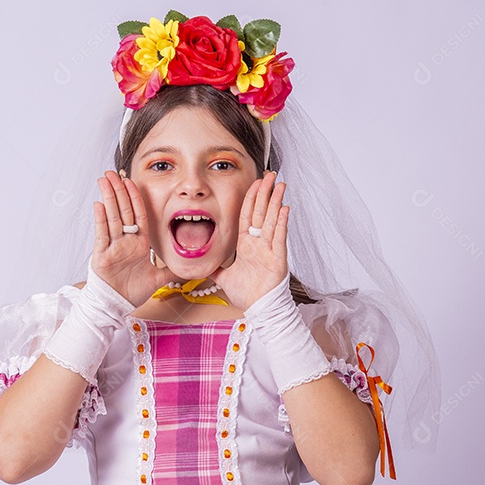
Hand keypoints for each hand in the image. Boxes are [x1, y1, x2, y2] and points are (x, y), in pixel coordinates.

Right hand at [91, 170, 170, 306]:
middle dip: (119, 190)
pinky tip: (99, 204)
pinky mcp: (102, 255)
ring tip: (104, 179)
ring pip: (111, 217)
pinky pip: (102, 234)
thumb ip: (173, 271)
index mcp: (139, 243)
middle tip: (114, 172)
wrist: (116, 306)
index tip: (132, 181)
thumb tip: (192, 268)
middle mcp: (125, 241)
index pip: (139, 215)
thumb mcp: (159, 279)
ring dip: (109, 197)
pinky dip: (101, 220)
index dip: (136, 198)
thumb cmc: (133, 291)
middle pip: (123, 211)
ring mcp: (113, 246)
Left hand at [209, 171, 289, 311]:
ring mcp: (269, 249)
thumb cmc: (246, 294)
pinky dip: (282, 222)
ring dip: (275, 201)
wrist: (258, 309)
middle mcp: (258, 243)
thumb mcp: (223, 277)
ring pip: (272, 220)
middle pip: (261, 212)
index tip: (255, 182)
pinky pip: (279, 236)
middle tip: (270, 174)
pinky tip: (284, 207)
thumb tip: (200, 265)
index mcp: (246, 245)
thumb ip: (213, 268)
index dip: (251, 198)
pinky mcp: (278, 257)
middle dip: (265, 192)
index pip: (248, 215)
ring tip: (280, 184)